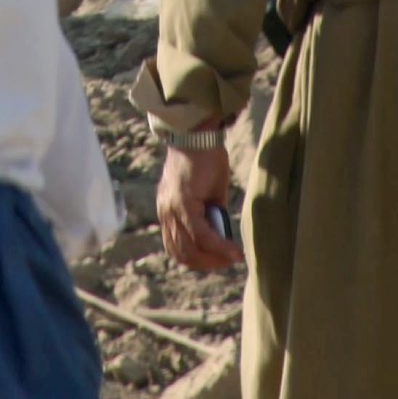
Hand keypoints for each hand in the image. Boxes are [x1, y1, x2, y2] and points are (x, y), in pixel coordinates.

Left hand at [157, 141, 242, 274]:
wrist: (199, 135)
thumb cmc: (205, 160)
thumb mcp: (208, 195)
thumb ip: (209, 216)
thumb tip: (219, 237)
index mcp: (168, 210)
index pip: (177, 247)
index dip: (198, 259)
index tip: (219, 260)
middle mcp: (165, 212)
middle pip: (182, 254)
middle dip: (207, 263)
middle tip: (228, 261)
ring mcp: (171, 208)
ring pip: (190, 248)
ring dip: (213, 258)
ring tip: (232, 257)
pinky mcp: (183, 202)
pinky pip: (200, 233)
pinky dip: (218, 246)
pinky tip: (233, 250)